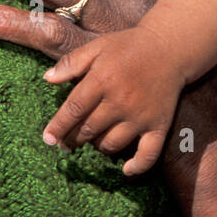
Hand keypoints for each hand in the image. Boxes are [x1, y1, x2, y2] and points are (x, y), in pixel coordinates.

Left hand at [42, 26, 186, 174]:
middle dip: (74, 139)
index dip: (58, 127)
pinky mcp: (159, 126)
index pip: (74, 110)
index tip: (48, 139)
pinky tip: (126, 170)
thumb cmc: (129, 47)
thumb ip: (71, 62)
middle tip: (68, 141)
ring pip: (111, 144)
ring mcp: (140, 116)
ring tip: (95, 139)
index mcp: (102, 80)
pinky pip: (148, 154)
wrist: (169, 48)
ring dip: (98, 146)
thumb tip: (47, 78)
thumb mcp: (97, 47)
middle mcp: (120, 101)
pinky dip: (137, 166)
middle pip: (89, 130)